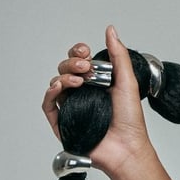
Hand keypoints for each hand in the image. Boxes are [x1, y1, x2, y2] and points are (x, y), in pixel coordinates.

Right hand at [42, 26, 153, 177]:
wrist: (126, 148)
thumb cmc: (130, 121)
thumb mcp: (127, 82)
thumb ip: (118, 55)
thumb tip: (111, 31)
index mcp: (97, 83)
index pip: (80, 61)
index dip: (78, 53)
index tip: (85, 52)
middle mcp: (83, 94)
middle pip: (66, 69)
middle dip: (72, 63)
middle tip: (86, 68)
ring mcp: (72, 108)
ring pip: (56, 84)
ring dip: (64, 76)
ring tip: (78, 80)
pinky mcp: (63, 122)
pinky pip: (49, 105)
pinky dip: (50, 93)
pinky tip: (59, 88)